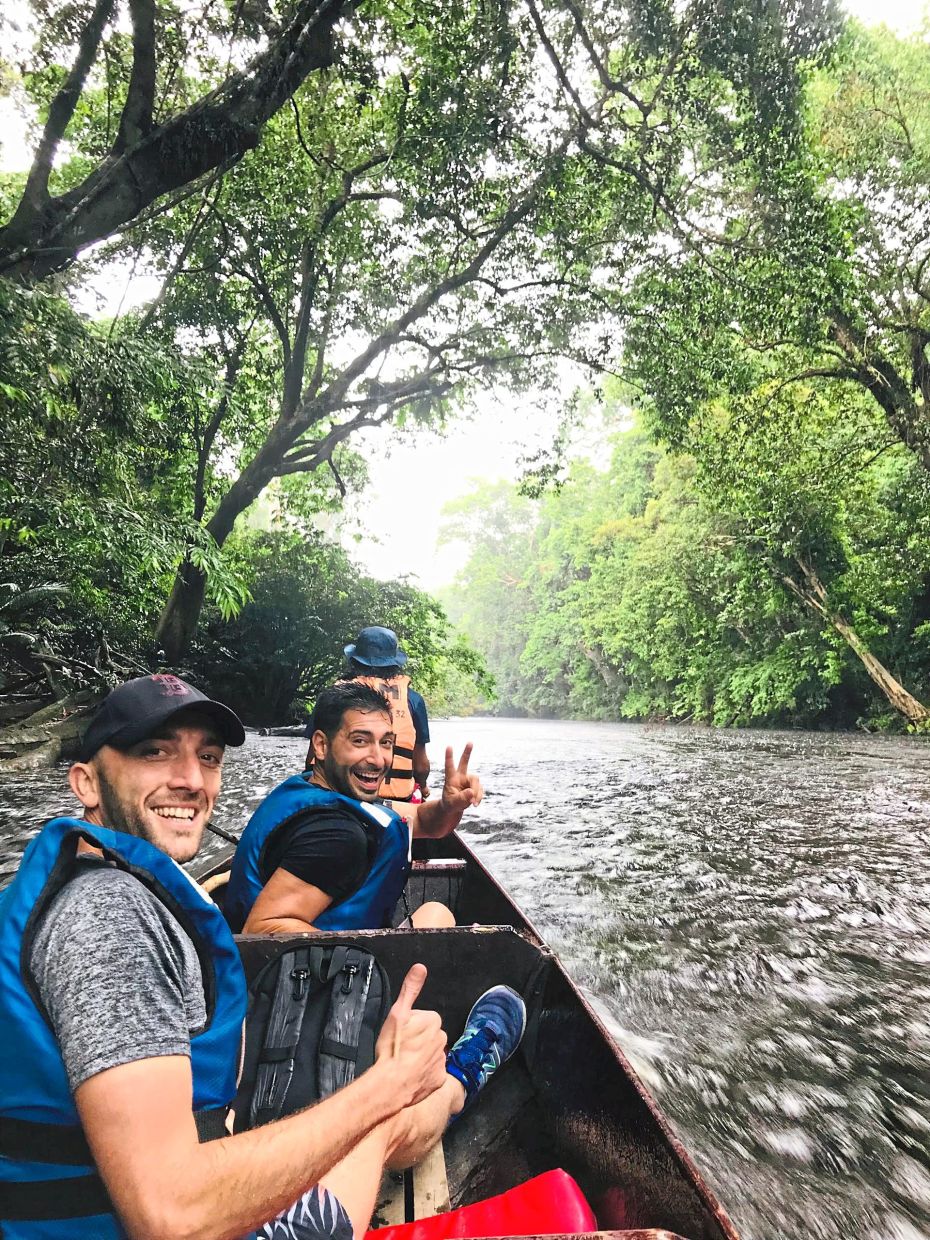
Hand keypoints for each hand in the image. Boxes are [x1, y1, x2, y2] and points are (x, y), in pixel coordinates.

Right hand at [375, 964, 446, 1108]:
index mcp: (433, 1021)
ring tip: (404, 1063)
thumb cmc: (393, 1048)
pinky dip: (424, 1074)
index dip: (409, 1025)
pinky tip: (411, 1075)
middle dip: (417, 1040)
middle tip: (401, 1048)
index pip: (422, 1018)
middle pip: (428, 1035)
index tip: (400, 1033)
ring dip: (420, 1057)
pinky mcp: (439, 1079)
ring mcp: (441, 1060)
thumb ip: (410, 989)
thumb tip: (420, 968)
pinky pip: (432, 1073)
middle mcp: (442, 1039)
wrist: (391, 1083)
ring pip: (430, 1053)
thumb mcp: (398, 1012)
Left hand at [439, 743, 482, 813]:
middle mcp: (460, 777)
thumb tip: (471, 792)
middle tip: (470, 742)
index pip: (449, 766)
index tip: (448, 746)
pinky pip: (480, 791)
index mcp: (451, 779)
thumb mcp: (453, 803)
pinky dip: (479, 798)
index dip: (449, 757)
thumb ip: (461, 798)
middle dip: (467, 752)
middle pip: (464, 762)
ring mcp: (468, 781)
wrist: (454, 808)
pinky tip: (475, 804)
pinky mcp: (475, 786)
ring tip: (473, 803)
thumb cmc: (450, 804)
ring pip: (476, 782)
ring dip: (476, 793)